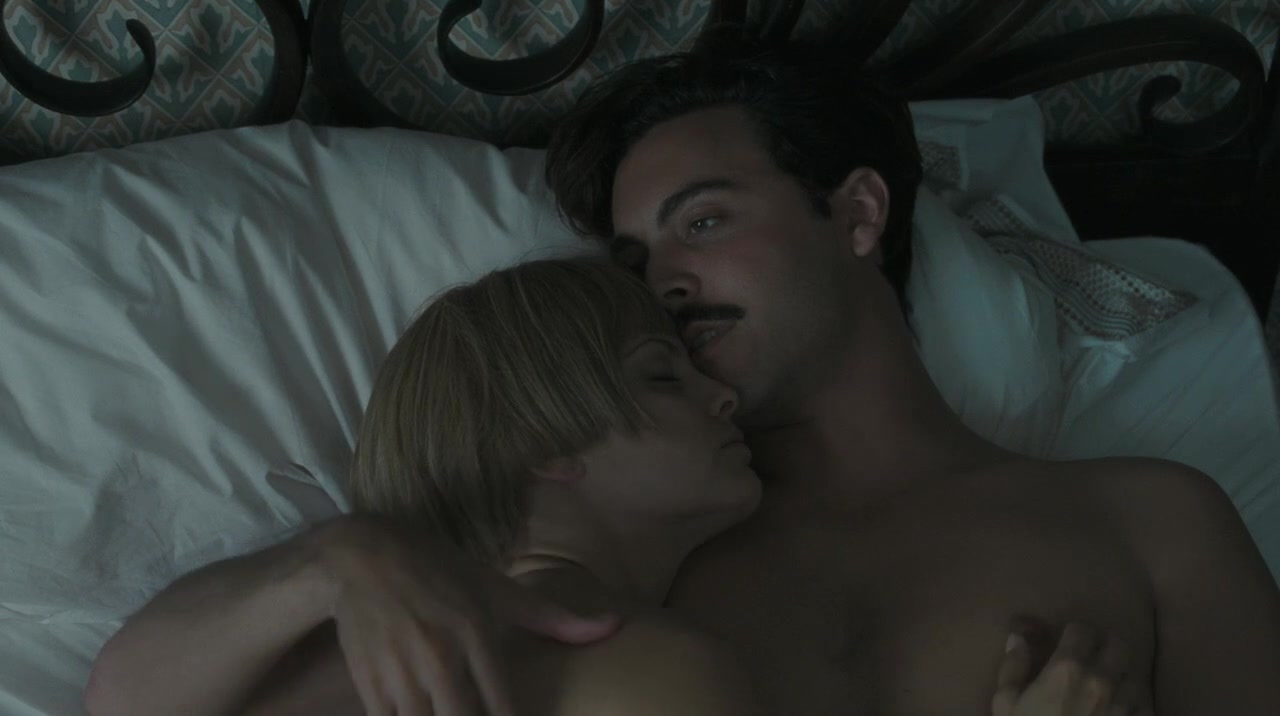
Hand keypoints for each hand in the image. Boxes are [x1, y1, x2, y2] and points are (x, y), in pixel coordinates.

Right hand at [317, 515, 621, 715]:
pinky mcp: (370, 684)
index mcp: (477, 633)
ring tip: (452, 715)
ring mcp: (402, 673)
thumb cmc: (441, 571)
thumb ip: (554, 617)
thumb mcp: (497, 588)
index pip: (504, 708)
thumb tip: (614, 625)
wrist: (364, 557)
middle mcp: (440, 658)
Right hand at [992, 620, 1152, 715]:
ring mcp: (1126, 705)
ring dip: (1122, 675)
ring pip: (1135, 674)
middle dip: (1104, 645)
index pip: (1082, 629)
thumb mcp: (1005, 704)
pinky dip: (1136, 703)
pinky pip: (1146, 705)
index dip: (1073, 632)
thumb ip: (1013, 667)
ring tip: (1109, 686)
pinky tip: (1121, 710)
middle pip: (1118, 644)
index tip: (1067, 640)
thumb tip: (1018, 637)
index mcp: (1067, 668)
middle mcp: (1102, 679)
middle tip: (1091, 657)